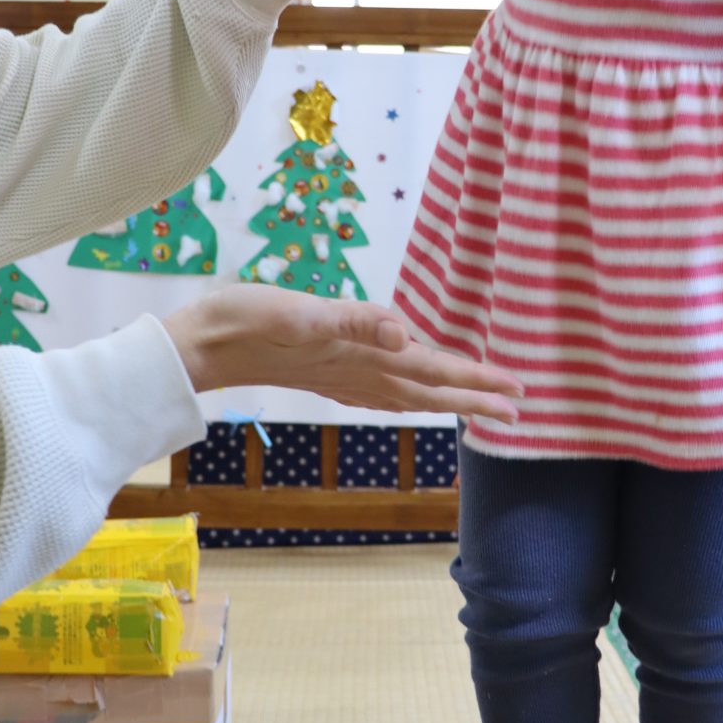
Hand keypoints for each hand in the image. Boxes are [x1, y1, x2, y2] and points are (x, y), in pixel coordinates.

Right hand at [162, 284, 524, 421]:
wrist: (203, 343)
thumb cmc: (248, 320)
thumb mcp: (302, 314)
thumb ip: (354, 322)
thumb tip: (404, 334)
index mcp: (362, 355)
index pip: (435, 372)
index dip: (477, 382)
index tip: (517, 393)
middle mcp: (359, 370)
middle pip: (430, 388)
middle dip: (476, 397)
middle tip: (519, 408)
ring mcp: (342, 374)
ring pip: (408, 391)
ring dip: (446, 398)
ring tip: (478, 407)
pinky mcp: (326, 370)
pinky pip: (380, 389)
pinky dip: (407, 393)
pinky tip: (408, 394)